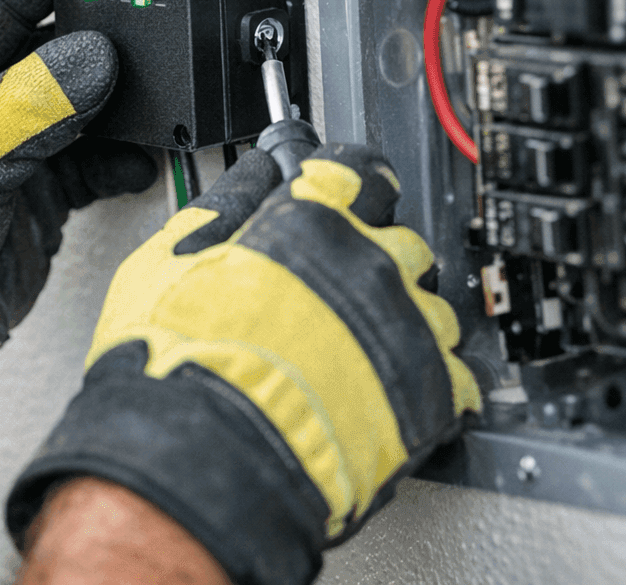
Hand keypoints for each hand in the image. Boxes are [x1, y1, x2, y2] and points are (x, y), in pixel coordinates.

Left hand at [0, 0, 155, 465]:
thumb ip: (31, 100)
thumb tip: (92, 56)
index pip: (3, 1)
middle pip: (55, 47)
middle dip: (99, 37)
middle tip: (144, 23)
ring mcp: (16, 144)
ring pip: (84, 102)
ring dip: (119, 102)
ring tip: (154, 97)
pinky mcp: (44, 188)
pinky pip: (97, 160)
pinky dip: (123, 159)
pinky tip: (140, 158)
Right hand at [7, 144, 479, 584]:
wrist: (203, 454)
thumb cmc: (176, 361)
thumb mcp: (168, 257)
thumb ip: (222, 205)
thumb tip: (253, 174)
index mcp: (311, 218)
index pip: (358, 172)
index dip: (348, 186)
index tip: (344, 197)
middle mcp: (368, 261)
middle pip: (401, 237)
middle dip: (374, 256)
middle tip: (337, 289)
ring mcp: (405, 325)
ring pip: (432, 303)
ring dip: (403, 319)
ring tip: (358, 351)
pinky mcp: (431, 391)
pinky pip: (456, 372)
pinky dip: (429, 380)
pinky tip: (389, 389)